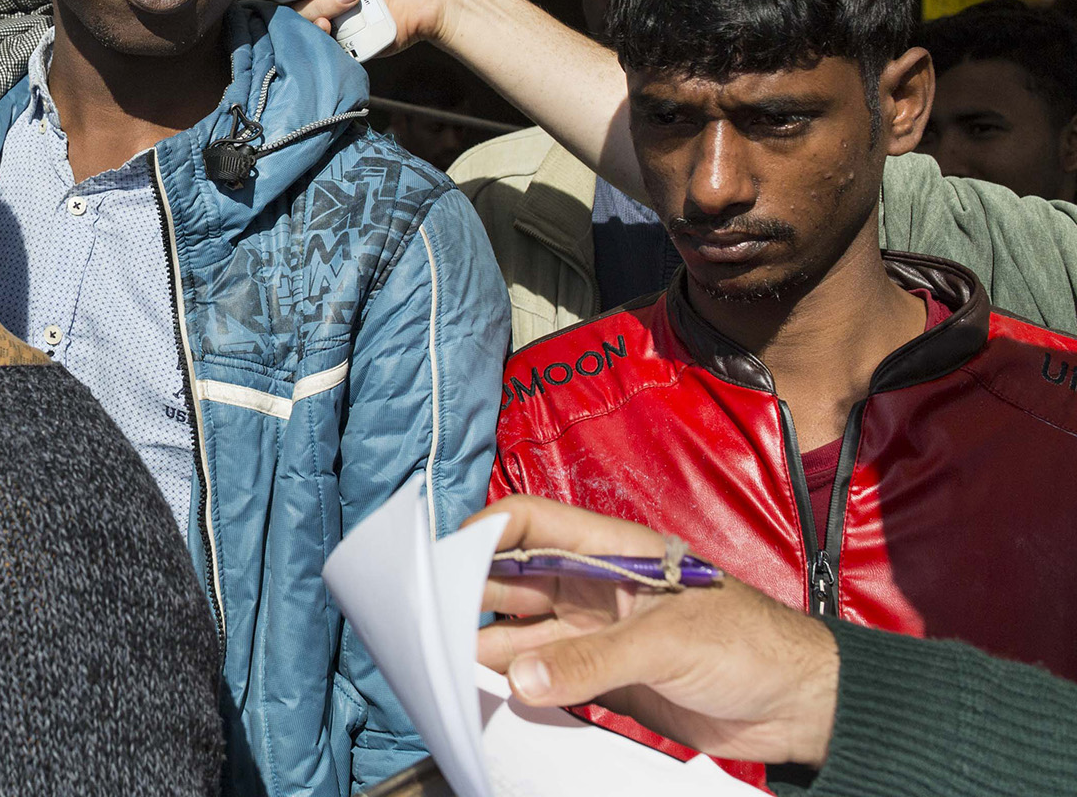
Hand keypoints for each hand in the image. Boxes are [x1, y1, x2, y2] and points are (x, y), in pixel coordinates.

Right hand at [472, 495, 838, 766]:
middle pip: (515, 579)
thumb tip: (520, 679)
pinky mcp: (604, 681)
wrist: (802, 707)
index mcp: (613, 550)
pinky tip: (491, 698)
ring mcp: (597, 635)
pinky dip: (517, 688)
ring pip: (523, 633)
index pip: (532, 523)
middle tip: (428, 623)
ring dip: (489, 650)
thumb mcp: (668, 643)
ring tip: (450, 670)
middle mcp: (596, 587)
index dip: (485, 532)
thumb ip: (591, 661)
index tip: (441, 558)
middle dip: (470, 595)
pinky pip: (545, 678)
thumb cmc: (753, 646)